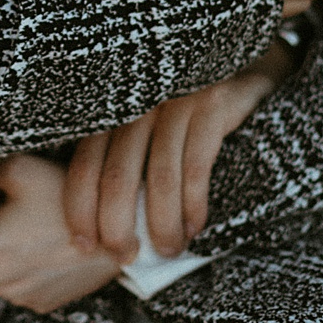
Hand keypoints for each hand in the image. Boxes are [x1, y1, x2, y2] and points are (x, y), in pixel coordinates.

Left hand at [0, 153, 122, 312]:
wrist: (120, 234)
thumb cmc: (70, 201)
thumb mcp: (21, 171)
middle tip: (14, 204)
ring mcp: (19, 298)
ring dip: (8, 246)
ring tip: (35, 224)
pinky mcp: (40, 304)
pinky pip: (21, 279)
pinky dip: (28, 264)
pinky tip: (47, 244)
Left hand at [64, 43, 292, 261]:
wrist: (242, 66)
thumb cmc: (182, 111)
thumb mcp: (144, 125)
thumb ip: (122, 160)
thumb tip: (103, 229)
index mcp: (113, 110)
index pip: (84, 164)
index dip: (81, 209)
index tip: (84, 246)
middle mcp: (138, 102)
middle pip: (118, 176)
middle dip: (118, 226)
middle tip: (125, 257)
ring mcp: (175, 101)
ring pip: (160, 177)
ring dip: (163, 223)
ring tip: (168, 250)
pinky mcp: (212, 105)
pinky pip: (196, 167)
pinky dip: (194, 204)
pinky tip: (195, 227)